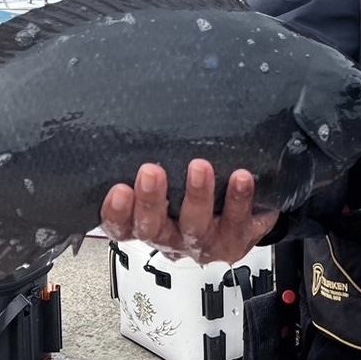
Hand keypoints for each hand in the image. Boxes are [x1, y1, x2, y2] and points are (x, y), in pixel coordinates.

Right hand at [100, 160, 279, 265]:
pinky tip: (240, 178)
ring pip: (195, 225)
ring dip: (196, 196)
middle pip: (153, 228)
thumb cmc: (197, 191)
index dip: (117, 213)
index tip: (119, 189)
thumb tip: (144, 118)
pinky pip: (237, 222)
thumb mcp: (170, 177)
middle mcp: (172, 237)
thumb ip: (157, 159)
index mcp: (148, 223)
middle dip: (150, 200)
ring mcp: (203, 241)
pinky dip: (238, 199)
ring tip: (199, 167)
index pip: (122, 225)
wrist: (243, 217)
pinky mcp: (236, 238)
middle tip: (151, 171)